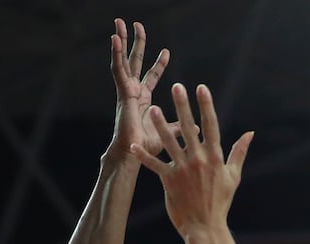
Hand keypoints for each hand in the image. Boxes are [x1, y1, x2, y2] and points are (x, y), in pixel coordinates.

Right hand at [111, 19, 174, 157]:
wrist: (134, 154)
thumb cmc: (147, 147)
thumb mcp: (167, 133)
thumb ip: (178, 127)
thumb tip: (195, 127)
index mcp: (143, 100)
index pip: (151, 77)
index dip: (158, 64)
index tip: (167, 51)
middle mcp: (133, 92)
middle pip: (134, 62)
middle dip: (135, 44)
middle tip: (136, 25)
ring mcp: (126, 90)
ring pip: (123, 60)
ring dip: (121, 42)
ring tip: (119, 23)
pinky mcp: (122, 92)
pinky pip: (117, 68)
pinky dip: (115, 53)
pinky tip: (114, 38)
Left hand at [131, 83, 253, 235]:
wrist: (205, 227)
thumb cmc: (220, 202)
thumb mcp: (233, 176)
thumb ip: (239, 152)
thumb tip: (250, 133)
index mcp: (215, 157)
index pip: (211, 126)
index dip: (206, 105)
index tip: (201, 88)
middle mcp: (199, 160)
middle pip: (189, 128)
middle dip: (183, 106)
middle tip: (176, 87)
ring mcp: (183, 170)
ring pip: (170, 143)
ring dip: (161, 125)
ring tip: (154, 108)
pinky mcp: (169, 181)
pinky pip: (154, 165)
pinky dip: (144, 156)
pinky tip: (134, 145)